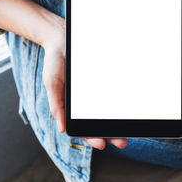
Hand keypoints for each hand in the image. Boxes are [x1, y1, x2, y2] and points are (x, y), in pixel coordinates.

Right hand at [41, 20, 126, 149]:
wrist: (63, 37)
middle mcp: (83, 103)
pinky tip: (128, 107)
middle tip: (122, 142)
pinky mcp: (102, 81)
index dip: (92, 138)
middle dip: (110, 135)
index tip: (102, 144)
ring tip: (128, 130)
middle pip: (98, 123)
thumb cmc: (55, 62)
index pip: (82, 128)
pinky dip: (118, 102)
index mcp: (70, 107)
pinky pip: (111, 94)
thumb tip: (62, 128)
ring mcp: (93, 93)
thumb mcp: (52, 82)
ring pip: (107, 112)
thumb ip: (56, 104)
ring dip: (117, 123)